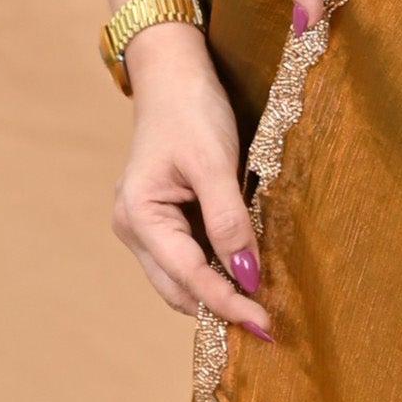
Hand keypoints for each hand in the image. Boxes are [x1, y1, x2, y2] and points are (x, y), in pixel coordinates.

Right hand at [111, 28, 269, 335]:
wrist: (174, 76)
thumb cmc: (190, 111)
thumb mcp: (215, 163)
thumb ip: (229, 221)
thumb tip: (247, 275)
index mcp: (139, 215)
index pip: (190, 276)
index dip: (228, 302)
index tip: (265, 323)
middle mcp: (134, 228)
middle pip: (179, 289)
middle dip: (221, 308)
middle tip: (267, 326)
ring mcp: (146, 226)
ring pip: (183, 279)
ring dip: (218, 292)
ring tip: (261, 305)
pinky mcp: (163, 220)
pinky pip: (189, 257)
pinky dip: (216, 269)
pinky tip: (245, 273)